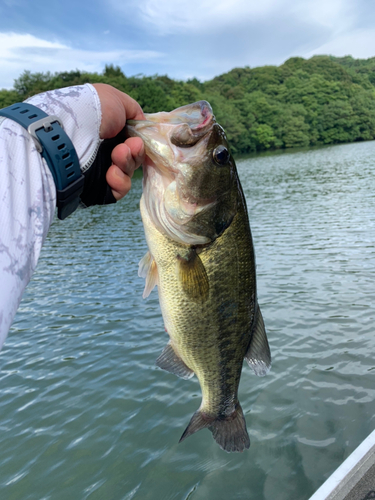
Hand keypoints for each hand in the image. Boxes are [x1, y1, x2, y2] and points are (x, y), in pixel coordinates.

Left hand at [93, 83, 144, 199]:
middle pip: (132, 158)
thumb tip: (142, 129)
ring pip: (127, 173)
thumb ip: (135, 113)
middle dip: (134, 152)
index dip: (139, 143)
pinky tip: (111, 172)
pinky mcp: (97, 188)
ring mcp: (100, 169)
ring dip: (127, 163)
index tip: (138, 140)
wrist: (69, 131)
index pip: (133, 143)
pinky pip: (119, 189)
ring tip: (117, 155)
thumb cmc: (93, 110)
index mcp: (109, 131)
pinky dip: (120, 181)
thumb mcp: (118, 100)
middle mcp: (104, 150)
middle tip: (126, 147)